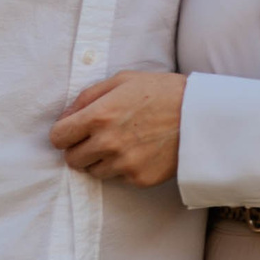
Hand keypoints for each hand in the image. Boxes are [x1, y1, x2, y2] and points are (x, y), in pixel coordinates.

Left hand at [49, 72, 186, 187]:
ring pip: (93, 171)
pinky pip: (116, 179)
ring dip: (99, 160)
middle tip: (96, 138)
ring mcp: (124, 164)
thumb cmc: (160, 91)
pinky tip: (137, 152)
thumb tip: (65, 117)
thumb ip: (87, 97)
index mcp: (98, 116)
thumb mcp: (121, 80)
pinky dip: (120, 168)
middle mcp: (108, 143)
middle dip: (79, 148)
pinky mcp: (139, 179)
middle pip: (72, 159)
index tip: (72, 131)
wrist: (200, 115)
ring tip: (121, 143)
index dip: (63, 133)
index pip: (59, 137)